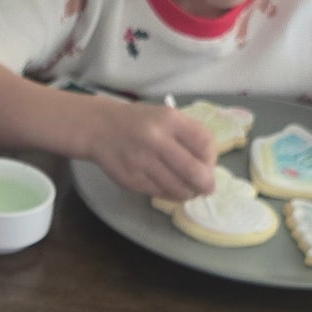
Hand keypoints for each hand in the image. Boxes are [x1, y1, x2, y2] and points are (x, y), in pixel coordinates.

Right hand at [89, 98, 216, 200]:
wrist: (99, 128)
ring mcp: (142, 162)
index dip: (212, 160)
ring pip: (178, 188)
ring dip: (189, 193)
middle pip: (195, 172)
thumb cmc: (139, 122)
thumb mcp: (165, 117)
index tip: (209, 166)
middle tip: (207, 188)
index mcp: (169, 120)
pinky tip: (170, 189)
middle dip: (206, 184)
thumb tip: (209, 167)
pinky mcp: (132, 179)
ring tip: (189, 190)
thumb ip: (188, 136)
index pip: (205, 144)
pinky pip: (160, 193)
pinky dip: (170, 194)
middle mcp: (156, 140)